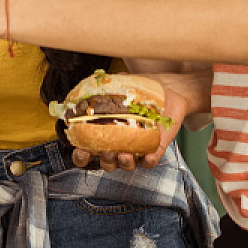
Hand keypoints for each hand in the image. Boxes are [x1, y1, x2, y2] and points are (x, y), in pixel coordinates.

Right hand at [69, 71, 203, 170]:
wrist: (167, 91)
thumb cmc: (139, 91)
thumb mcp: (122, 85)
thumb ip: (108, 86)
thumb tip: (98, 82)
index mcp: (105, 132)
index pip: (87, 152)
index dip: (81, 156)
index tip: (80, 151)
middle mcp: (118, 144)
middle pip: (106, 163)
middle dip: (105, 160)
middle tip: (107, 150)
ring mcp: (136, 149)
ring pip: (127, 165)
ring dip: (124, 163)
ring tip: (125, 154)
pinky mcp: (154, 149)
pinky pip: (149, 162)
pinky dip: (148, 161)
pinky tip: (147, 156)